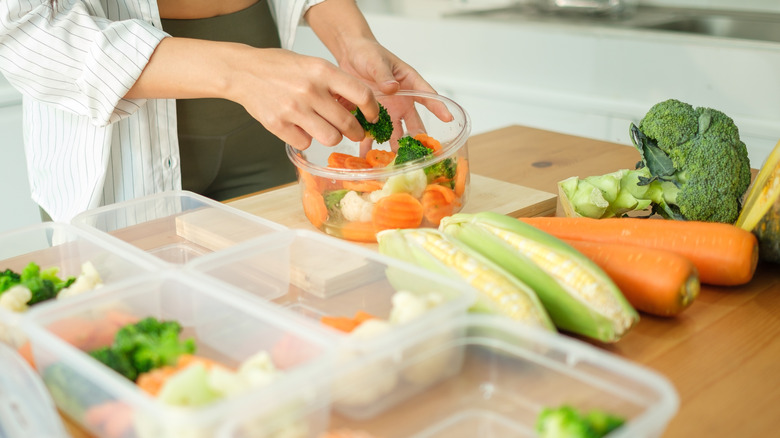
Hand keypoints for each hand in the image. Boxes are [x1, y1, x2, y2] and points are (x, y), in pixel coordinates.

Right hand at [226, 47, 377, 149]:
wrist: (242, 71)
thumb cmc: (279, 67)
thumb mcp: (311, 64)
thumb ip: (334, 82)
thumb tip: (359, 105)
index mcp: (321, 71)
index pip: (361, 94)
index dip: (372, 109)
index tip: (372, 116)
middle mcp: (309, 90)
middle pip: (347, 123)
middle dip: (356, 131)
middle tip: (355, 132)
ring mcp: (293, 109)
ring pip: (330, 138)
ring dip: (332, 137)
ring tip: (327, 130)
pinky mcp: (278, 125)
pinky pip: (305, 143)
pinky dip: (306, 139)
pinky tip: (300, 128)